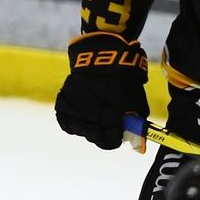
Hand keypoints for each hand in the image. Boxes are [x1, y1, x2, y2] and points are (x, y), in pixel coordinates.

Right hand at [55, 32, 148, 149]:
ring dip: (90, 125)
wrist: (100, 57)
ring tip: (97, 109)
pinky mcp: (62, 107)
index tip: (118, 133)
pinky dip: (76, 118)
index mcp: (108, 121)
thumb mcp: (136, 100)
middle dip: (104, 133)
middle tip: (109, 121)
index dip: (116, 138)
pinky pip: (68, 122)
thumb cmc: (122, 79)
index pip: (110, 143)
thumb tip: (136, 138)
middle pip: (95, 138)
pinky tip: (84, 109)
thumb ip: (135, 122)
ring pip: (82, 130)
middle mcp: (89, 121)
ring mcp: (74, 114)